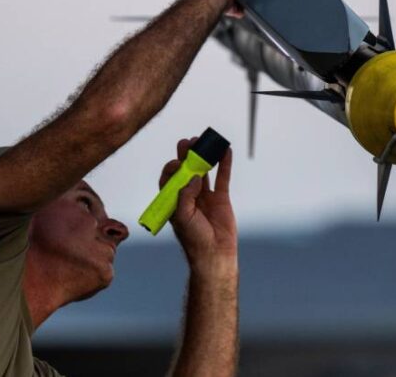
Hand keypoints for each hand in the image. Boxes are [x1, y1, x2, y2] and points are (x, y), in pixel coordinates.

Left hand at [159, 138, 237, 272]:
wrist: (214, 254)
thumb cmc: (194, 239)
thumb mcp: (182, 217)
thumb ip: (185, 196)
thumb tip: (192, 177)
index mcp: (174, 201)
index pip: (170, 179)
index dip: (171, 168)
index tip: (176, 162)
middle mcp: (188, 196)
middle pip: (186, 170)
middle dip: (185, 155)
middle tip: (187, 141)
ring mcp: (205, 196)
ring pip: (204, 171)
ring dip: (203, 156)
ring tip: (203, 141)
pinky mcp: (221, 198)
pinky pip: (222, 177)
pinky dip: (224, 164)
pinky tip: (226, 151)